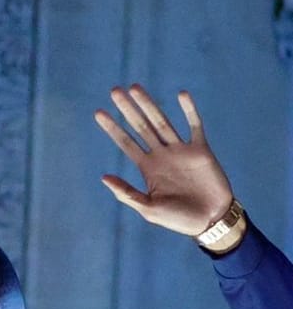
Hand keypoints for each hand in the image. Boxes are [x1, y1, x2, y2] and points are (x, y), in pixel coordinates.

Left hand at [93, 85, 233, 236]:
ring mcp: (181, 151)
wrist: (210, 221)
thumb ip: (126, 192)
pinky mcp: (201, 151)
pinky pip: (195, 126)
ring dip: (149, 104)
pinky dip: (189, 111)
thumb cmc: (178, 219)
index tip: (98, 112)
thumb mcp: (148, 208)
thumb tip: (103, 176)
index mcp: (147, 167)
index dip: (112, 128)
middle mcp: (162, 155)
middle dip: (127, 109)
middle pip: (140, 126)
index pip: (125, 142)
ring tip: (135, 88)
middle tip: (114, 90)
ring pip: (162, 121)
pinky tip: (181, 94)